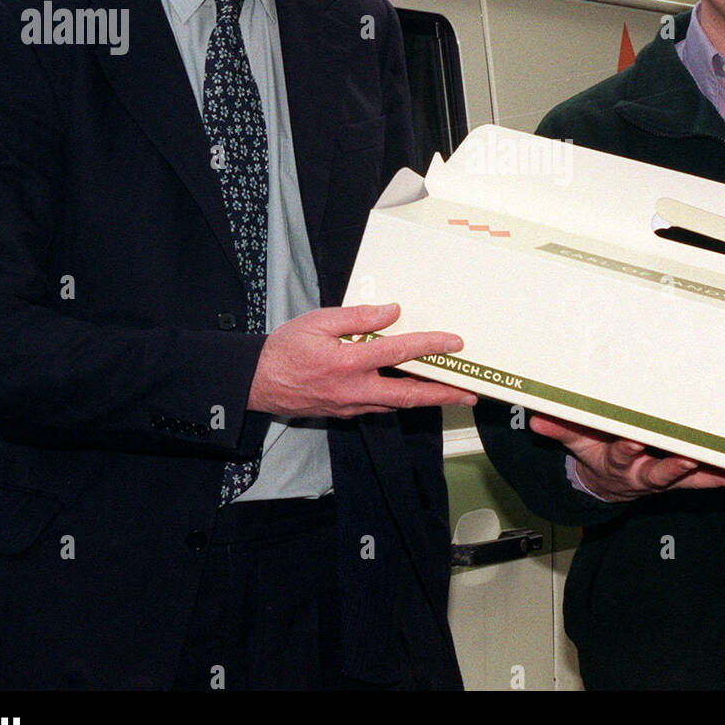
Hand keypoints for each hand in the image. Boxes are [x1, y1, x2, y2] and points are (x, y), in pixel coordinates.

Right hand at [247, 303, 475, 416]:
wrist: (255, 382)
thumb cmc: (283, 349)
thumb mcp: (317, 321)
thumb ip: (357, 317)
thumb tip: (391, 312)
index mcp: (348, 362)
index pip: (399, 352)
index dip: (430, 345)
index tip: (454, 342)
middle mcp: (354, 389)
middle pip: (409, 394)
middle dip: (443, 394)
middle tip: (469, 394)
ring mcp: (351, 405)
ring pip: (397, 404)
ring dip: (426, 399)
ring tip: (452, 394)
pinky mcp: (345, 412)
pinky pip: (380, 406)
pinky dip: (401, 400)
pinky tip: (414, 392)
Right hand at [529, 412, 724, 501]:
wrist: (608, 486)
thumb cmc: (596, 453)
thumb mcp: (576, 441)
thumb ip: (559, 429)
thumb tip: (536, 419)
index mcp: (618, 462)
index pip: (621, 454)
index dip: (626, 449)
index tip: (632, 441)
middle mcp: (644, 474)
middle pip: (661, 472)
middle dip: (675, 466)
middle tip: (690, 458)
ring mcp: (667, 479)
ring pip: (692, 479)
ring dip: (714, 476)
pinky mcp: (684, 479)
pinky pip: (709, 479)